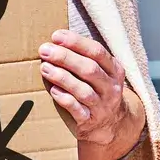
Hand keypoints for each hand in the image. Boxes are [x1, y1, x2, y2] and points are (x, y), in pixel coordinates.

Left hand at [39, 30, 143, 159]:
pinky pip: (78, 110)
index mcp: (114, 70)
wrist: (111, 123)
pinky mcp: (90, 120)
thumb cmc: (96, 89)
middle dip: (65, 58)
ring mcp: (102, 105)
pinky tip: (53, 90)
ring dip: (62, 78)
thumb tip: (54, 43)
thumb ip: (81, 58)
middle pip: (90, 69)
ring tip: (44, 68)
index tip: (56, 36)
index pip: (97, 52)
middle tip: (45, 50)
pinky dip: (65, 99)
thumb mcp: (99, 72)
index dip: (76, 42)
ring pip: (84, 90)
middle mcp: (111, 87)